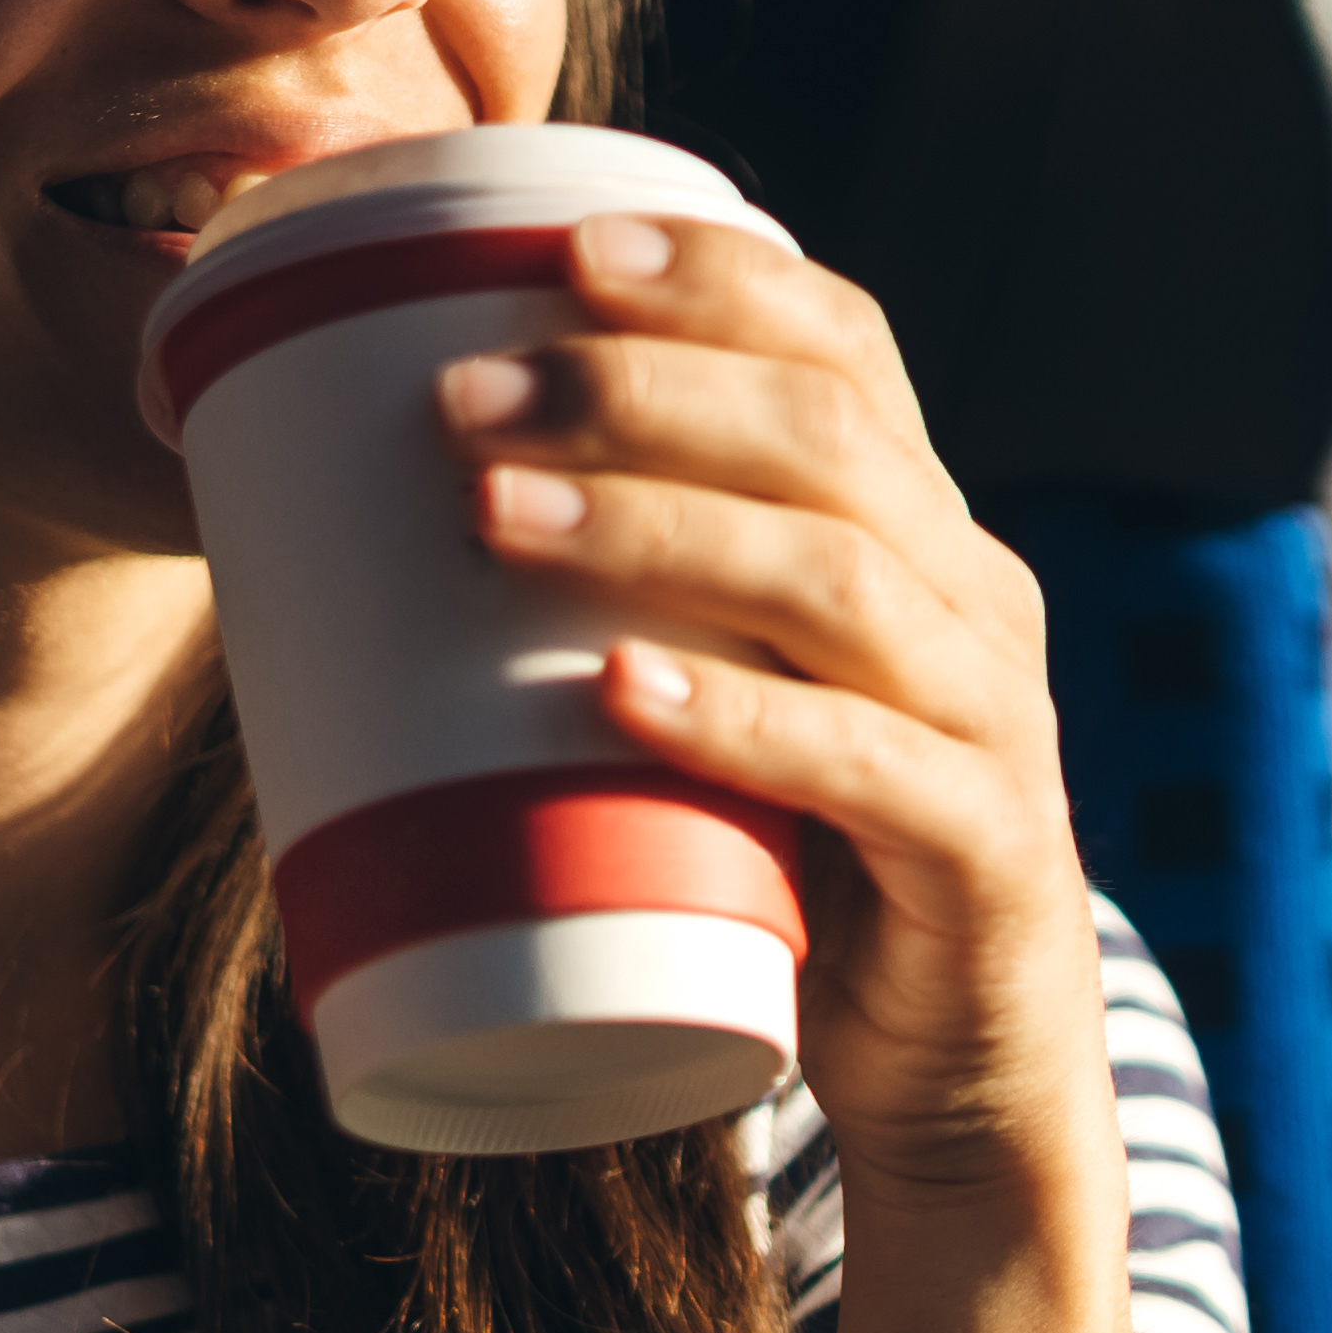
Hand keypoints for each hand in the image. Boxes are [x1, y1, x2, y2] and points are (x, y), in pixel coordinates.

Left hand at [436, 212, 1107, 1197]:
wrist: (965, 1081)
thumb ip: (624, 615)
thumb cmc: (800, 868)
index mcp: (919, 532)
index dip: (713, 278)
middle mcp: (974, 600)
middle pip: (826, 437)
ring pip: (839, 580)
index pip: (845, 344)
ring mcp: (990, 725)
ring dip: (653, 527)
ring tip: (492, 516)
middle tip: (460, 400)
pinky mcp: (984, 857)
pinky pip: (866, 766)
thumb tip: (342, 541)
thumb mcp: (731, 702)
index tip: (562, 251)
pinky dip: (740, 718)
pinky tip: (626, 688)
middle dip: (636, 391)